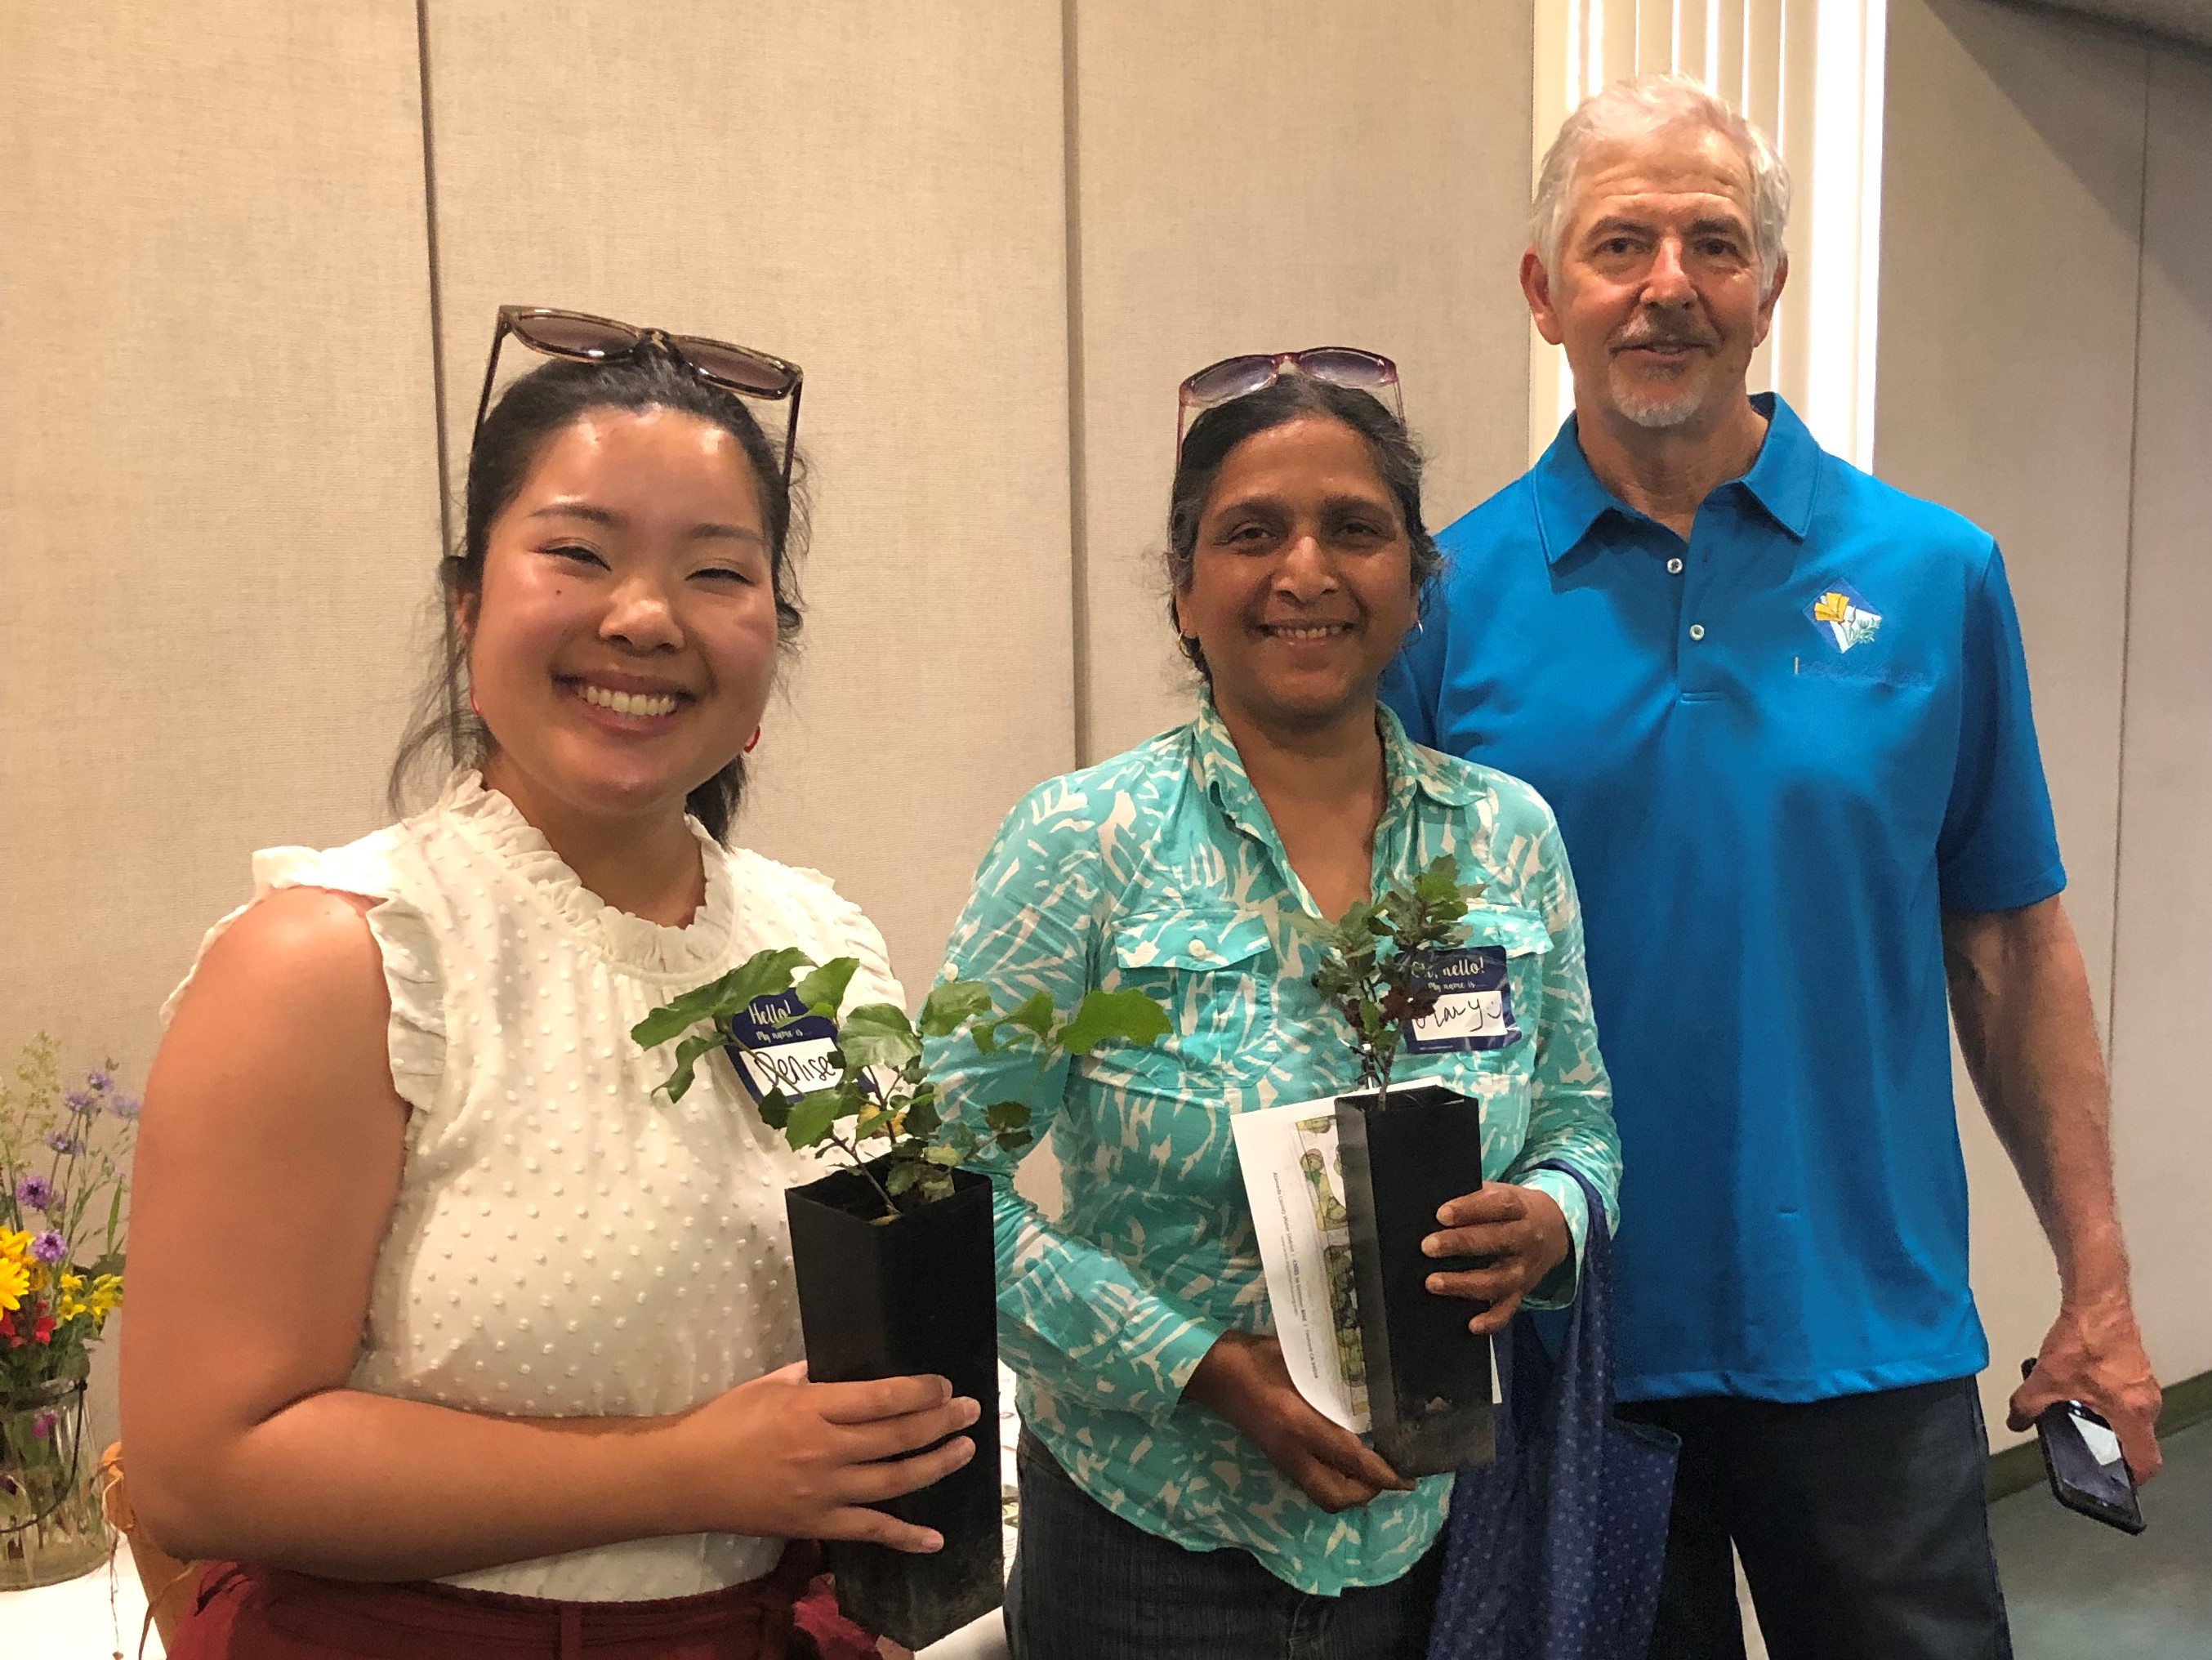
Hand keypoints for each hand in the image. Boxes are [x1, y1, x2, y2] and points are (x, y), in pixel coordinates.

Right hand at [668, 1362, 980, 1551]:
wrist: (685, 1478)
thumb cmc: (723, 1422)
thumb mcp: (769, 1384)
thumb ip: (813, 1376)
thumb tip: (850, 1367)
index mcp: (812, 1408)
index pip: (882, 1398)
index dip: (921, 1391)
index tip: (944, 1385)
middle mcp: (824, 1451)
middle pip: (897, 1437)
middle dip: (942, 1422)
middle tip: (971, 1411)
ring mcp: (823, 1493)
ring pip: (895, 1482)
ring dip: (936, 1466)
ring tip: (964, 1451)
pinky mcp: (815, 1525)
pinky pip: (869, 1532)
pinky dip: (905, 1537)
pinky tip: (935, 1538)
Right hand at [1183, 1330, 1413, 1512]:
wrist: (1213, 1372)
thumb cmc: (1255, 1358)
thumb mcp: (1299, 1362)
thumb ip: (1332, 1381)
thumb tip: (1368, 1391)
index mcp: (1300, 1426)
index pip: (1351, 1460)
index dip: (1383, 1474)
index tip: (1407, 1480)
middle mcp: (1293, 1452)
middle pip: (1336, 1496)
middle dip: (1367, 1493)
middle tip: (1389, 1474)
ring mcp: (1282, 1459)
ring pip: (1323, 1495)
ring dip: (1350, 1491)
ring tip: (1370, 1470)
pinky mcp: (1277, 1458)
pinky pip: (1312, 1484)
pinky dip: (1334, 1481)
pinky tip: (1345, 1460)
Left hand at [1423, 1183, 1569, 1336]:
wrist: (1555, 1228)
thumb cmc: (1512, 1209)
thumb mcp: (1500, 1192)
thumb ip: (1473, 1197)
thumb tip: (1431, 1205)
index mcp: (1519, 1208)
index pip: (1498, 1205)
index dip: (1470, 1209)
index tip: (1441, 1214)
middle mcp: (1525, 1239)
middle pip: (1496, 1241)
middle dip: (1460, 1244)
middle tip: (1428, 1246)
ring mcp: (1524, 1269)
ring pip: (1497, 1280)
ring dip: (1464, 1283)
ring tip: (1433, 1282)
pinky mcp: (1522, 1291)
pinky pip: (1508, 1310)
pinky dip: (1491, 1320)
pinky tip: (1471, 1324)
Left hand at [2011, 1297, 2162, 1482]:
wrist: (2097, 1302)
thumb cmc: (2085, 1339)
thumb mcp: (2046, 1380)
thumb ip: (2028, 1407)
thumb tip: (2016, 1422)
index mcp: (2133, 1413)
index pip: (2146, 1461)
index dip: (2133, 1478)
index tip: (2118, 1483)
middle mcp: (2146, 1402)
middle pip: (2140, 1440)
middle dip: (2118, 1450)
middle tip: (2094, 1453)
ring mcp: (2144, 1384)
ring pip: (2134, 1417)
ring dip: (2113, 1423)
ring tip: (2085, 1422)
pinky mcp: (2136, 1367)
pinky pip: (2128, 1396)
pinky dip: (2111, 1402)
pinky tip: (2085, 1393)